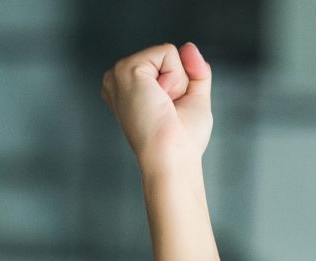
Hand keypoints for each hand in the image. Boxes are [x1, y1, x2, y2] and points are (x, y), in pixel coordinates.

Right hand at [101, 41, 213, 170]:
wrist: (172, 157)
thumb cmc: (182, 142)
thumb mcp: (194, 98)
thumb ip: (195, 70)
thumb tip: (189, 47)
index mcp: (130, 89)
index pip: (167, 66)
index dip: (181, 87)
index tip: (170, 112)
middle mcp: (120, 80)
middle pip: (168, 57)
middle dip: (180, 82)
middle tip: (168, 110)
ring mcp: (120, 73)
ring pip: (168, 53)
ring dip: (177, 81)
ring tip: (164, 106)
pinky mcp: (127, 68)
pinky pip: (167, 52)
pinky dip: (175, 77)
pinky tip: (162, 99)